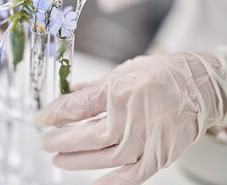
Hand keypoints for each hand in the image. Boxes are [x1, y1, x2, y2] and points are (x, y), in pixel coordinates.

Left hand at [36, 52, 226, 184]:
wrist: (201, 86)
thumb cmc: (165, 74)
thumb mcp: (123, 71)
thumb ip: (94, 86)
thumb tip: (69, 93)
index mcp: (121, 91)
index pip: (77, 107)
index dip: (55, 114)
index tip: (42, 119)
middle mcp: (132, 118)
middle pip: (86, 136)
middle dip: (60, 140)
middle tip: (46, 142)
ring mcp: (146, 140)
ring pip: (102, 157)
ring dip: (76, 160)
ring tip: (59, 159)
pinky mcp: (158, 156)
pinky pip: (130, 176)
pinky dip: (109, 183)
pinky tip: (90, 184)